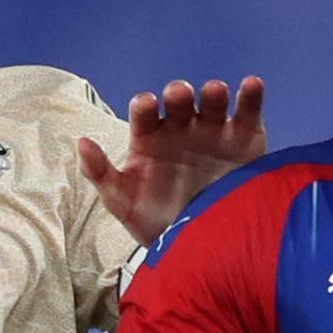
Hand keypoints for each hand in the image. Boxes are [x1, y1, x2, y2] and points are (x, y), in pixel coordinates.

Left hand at [79, 76, 264, 243]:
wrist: (202, 247)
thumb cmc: (156, 221)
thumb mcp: (123, 202)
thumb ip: (100, 173)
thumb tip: (81, 142)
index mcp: (150, 137)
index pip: (144, 112)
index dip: (145, 105)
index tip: (147, 105)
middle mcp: (181, 127)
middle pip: (178, 101)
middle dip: (178, 94)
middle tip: (179, 95)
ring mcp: (213, 130)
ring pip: (212, 102)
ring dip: (213, 92)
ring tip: (214, 91)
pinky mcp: (245, 137)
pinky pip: (248, 112)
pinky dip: (251, 96)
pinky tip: (252, 86)